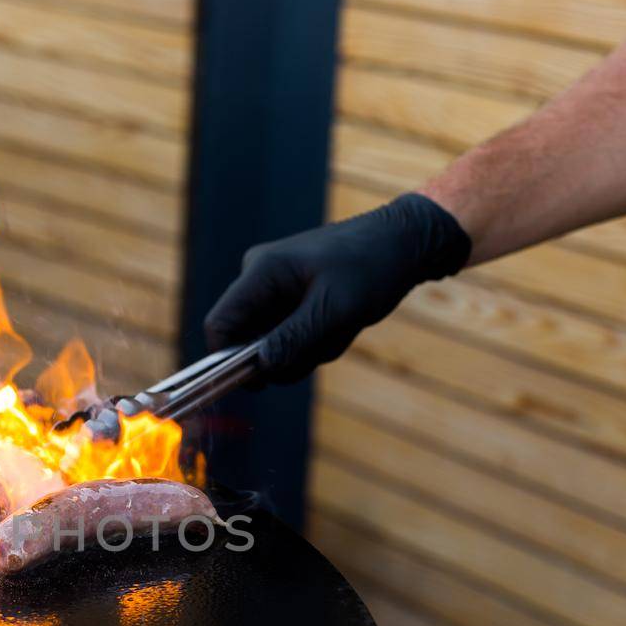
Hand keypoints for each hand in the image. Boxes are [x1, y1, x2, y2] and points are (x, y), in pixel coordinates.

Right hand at [204, 193, 471, 384]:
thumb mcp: (335, 310)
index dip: (228, 359)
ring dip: (308, 349)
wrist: (404, 243)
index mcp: (262, 272)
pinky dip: (317, 341)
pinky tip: (341, 324)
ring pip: (275, 344)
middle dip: (287, 354)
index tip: (259, 382)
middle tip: (327, 340)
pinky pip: (292, 336)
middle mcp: (260, 279)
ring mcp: (276, 290)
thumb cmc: (371, 267)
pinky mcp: (292, 299)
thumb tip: (261, 369)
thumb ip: (295, 340)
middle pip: (250, 341)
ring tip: (342, 327)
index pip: (220, 324)